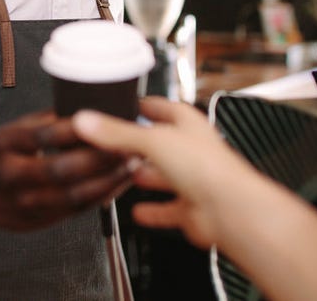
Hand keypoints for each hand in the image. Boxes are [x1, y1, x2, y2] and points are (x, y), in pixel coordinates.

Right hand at [0, 110, 133, 234]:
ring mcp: (24, 202)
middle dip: (100, 158)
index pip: (43, 135)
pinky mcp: (38, 221)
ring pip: (73, 195)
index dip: (77, 129)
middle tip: (130, 143)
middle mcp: (12, 175)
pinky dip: (102, 195)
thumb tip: (87, 107)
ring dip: (108, 179)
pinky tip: (119, 182)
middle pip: (62, 168)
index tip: (107, 119)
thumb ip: (43, 123)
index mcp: (4, 144)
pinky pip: (76, 210)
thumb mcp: (9, 132)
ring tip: (133, 163)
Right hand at [72, 97, 261, 247]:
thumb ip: (116, 133)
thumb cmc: (208, 167)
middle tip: (115, 143)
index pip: (161, 107)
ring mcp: (193, 179)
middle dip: (139, 143)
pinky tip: (138, 211)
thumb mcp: (152, 140)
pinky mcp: (191, 208)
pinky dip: (153, 210)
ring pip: (164, 174)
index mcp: (187, 123)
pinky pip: (168, 208)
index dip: (141, 106)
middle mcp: (192, 149)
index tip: (120, 107)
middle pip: (161, 142)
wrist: (230, 210)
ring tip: (123, 174)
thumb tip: (86, 120)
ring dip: (146, 175)